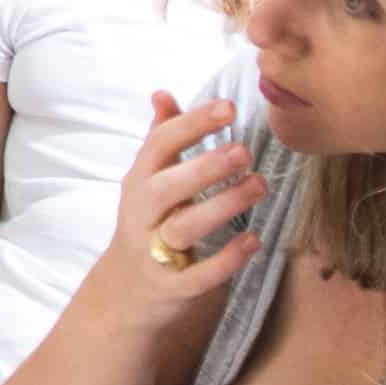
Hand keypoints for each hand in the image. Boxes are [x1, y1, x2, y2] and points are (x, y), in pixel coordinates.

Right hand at [95, 89, 264, 305]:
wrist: (126, 290)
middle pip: (167, 186)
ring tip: (259, 186)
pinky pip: (197, 275)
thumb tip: (162, 93)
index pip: (160, 144)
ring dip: (222, 206)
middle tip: (245, 152)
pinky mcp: (171, 286)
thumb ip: (160, 138)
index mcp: (139, 180)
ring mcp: (153, 250)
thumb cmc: (148, 222)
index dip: (193, 124)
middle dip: (205, 168)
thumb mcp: (148, 179)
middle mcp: (142, 212)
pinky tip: (253, 240)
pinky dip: (225, 260)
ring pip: (183, 227)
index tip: (230, 108)